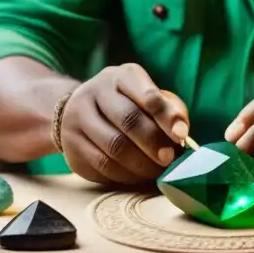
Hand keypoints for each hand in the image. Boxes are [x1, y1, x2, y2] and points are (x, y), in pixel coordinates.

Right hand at [58, 63, 188, 184]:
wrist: (77, 111)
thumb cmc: (125, 104)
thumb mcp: (146, 97)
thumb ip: (168, 111)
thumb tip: (182, 134)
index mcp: (121, 77)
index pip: (147, 95)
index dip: (167, 118)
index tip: (181, 136)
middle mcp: (95, 91)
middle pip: (128, 120)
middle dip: (153, 143)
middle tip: (169, 159)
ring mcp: (78, 117)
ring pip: (114, 147)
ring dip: (141, 164)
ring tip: (156, 171)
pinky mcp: (71, 144)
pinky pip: (102, 165)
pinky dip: (125, 175)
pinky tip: (137, 175)